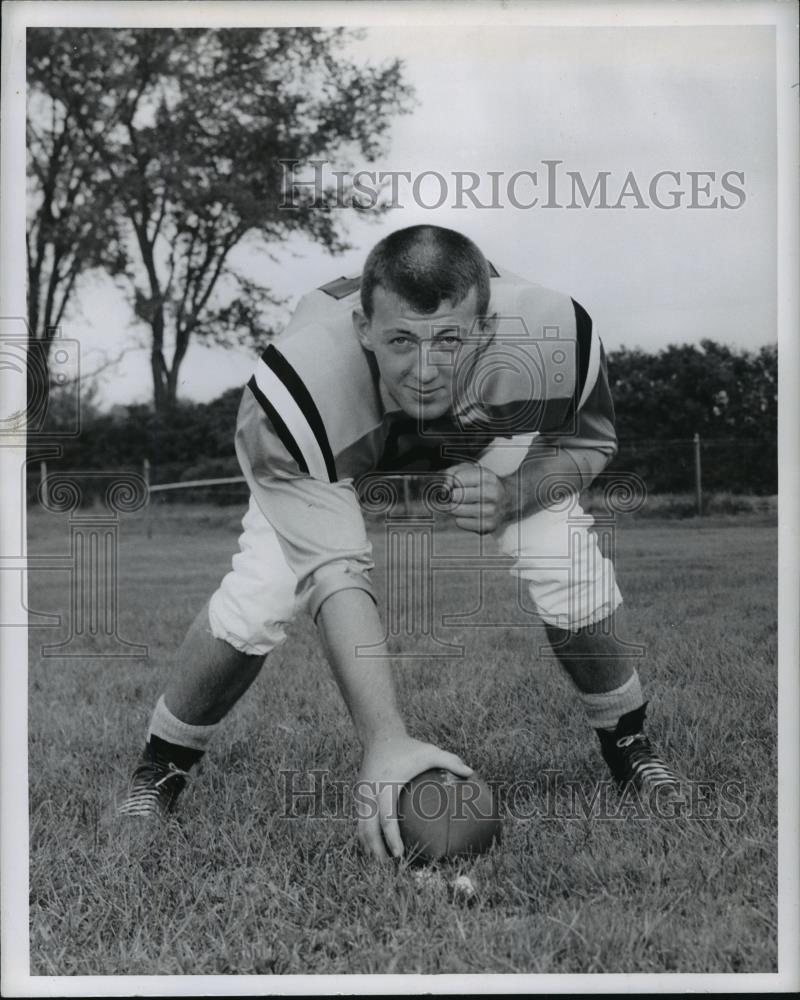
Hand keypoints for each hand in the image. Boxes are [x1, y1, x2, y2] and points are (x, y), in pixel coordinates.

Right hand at [356, 735, 472, 860]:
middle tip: (391, 869)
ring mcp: (361, 796)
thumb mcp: (429, 752)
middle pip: (368, 831)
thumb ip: (450, 761)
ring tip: (384, 863)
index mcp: (386, 787)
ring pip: (360, 829)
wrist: (380, 736)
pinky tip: (377, 846)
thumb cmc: (408, 747)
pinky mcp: (359, 797)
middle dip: (376, 853)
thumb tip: (471, 773)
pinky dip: (366, 836)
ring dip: (369, 848)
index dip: (391, 840)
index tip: (399, 855)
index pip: (386, 819)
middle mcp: (369, 794)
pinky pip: (360, 821)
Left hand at [444, 462, 509, 533]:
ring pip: (456, 510)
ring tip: (463, 505)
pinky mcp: (488, 525)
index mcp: (487, 477)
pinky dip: (460, 519)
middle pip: (456, 495)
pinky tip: (468, 515)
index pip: (457, 478)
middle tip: (458, 496)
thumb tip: (445, 488)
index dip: (452, 482)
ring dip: (455, 508)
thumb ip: (453, 473)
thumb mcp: (469, 471)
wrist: (505, 502)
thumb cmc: (480, 485)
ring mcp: (492, 510)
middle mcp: (492, 493)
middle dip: (452, 496)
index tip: (456, 484)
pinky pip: (460, 522)